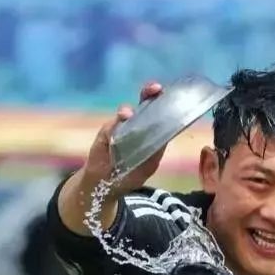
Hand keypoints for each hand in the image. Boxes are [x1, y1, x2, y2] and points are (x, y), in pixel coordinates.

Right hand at [81, 79, 164, 196]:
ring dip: (126, 111)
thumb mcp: (149, 164)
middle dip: (149, 93)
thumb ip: (157, 150)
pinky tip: (115, 131)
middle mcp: (135, 123)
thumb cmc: (131, 174)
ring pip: (125, 112)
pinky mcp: (106, 132)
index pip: (158, 111)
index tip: (168, 94)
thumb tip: (165, 136)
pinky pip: (110, 126)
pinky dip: (114, 126)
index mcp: (150, 130)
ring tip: (128, 116)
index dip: (163, 101)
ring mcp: (120, 126)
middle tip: (155, 89)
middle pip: (143, 103)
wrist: (107, 185)